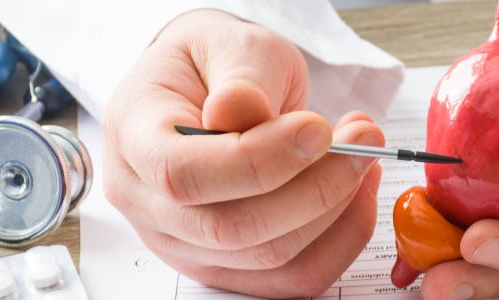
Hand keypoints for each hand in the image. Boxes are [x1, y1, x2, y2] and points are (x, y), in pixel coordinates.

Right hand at [102, 10, 384, 297]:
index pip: (183, 174)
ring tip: (362, 153)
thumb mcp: (231, 45)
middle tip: (363, 140)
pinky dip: (341, 238)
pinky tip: (357, 191)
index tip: (318, 129)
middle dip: (315, 188)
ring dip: (337, 210)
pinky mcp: (230, 265)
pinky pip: (293, 277)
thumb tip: (239, 111)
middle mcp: (148, 204)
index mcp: (134, 139)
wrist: (213, 85)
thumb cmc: (217, 63)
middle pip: (231, 228)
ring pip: (271, 258)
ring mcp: (186, 244)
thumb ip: (241, 79)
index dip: (258, 160)